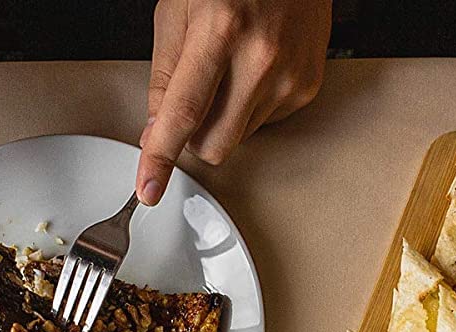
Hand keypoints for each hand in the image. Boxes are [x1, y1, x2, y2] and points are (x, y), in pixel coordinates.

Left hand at [136, 0, 330, 205]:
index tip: (149, 189)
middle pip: (214, 144)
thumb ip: (164, 74)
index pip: (184, 112)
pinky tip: (256, 67)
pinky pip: (265, 122)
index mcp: (221, 29)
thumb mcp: (179, 7)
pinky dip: (251, 105)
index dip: (162, 155)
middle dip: (194, 137)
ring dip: (225, 116)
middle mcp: (260, 58)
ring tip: (232, 66)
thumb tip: (156, 129)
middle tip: (192, 100)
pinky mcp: (306, 88)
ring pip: (239, 137)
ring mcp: (289, 77)